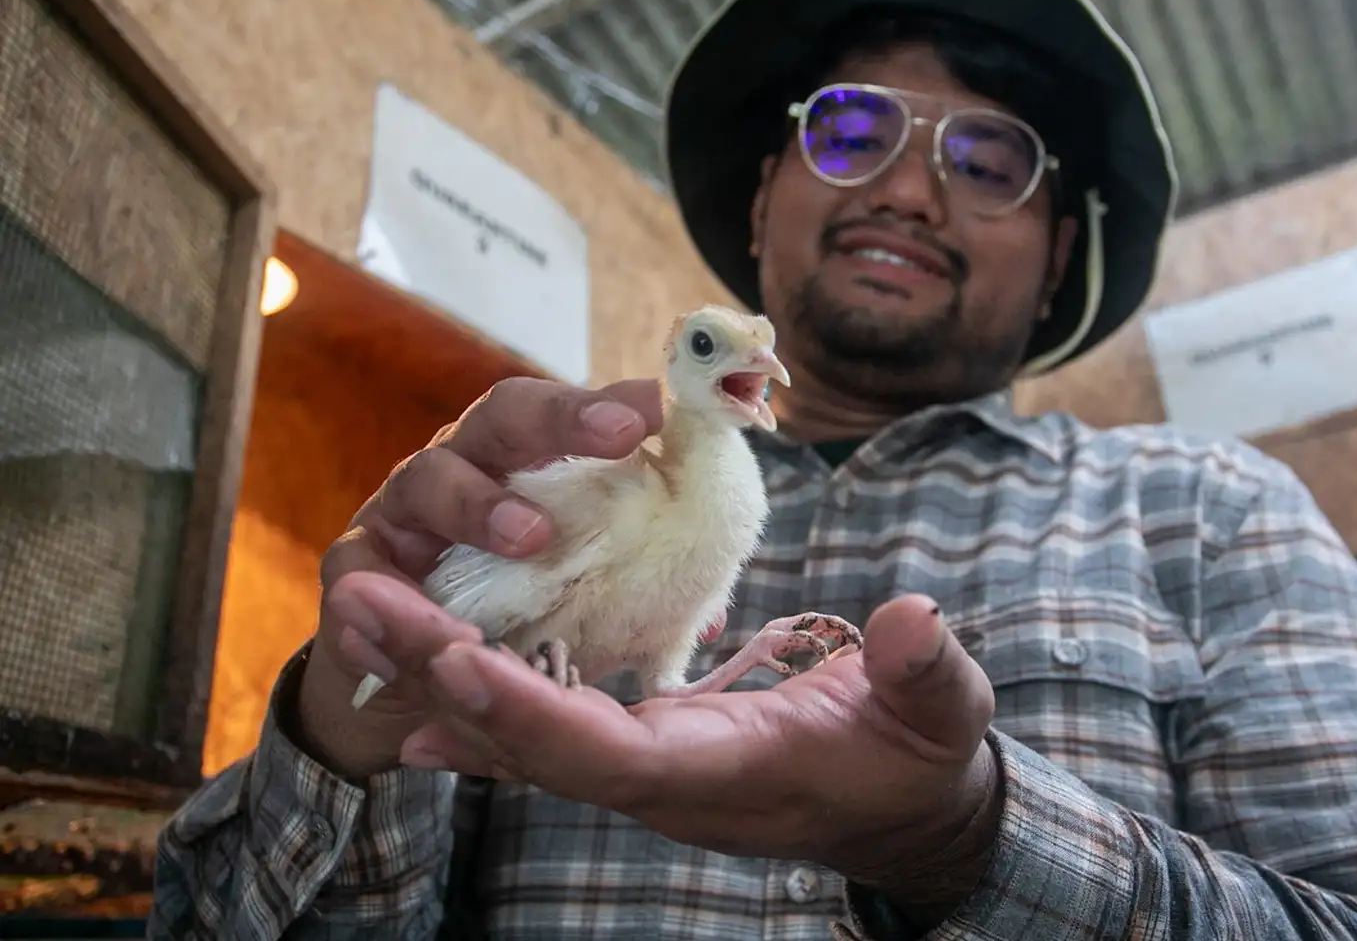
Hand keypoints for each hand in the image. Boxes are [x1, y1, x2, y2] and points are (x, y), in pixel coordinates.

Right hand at [293, 376, 664, 779]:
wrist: (411, 688)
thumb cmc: (509, 621)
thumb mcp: (577, 600)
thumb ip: (636, 593)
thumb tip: (714, 622)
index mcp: (522, 468)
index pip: (567, 416)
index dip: (610, 405)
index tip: (659, 406)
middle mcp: (462, 470)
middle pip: (501, 420)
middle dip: (560, 420)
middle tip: (616, 436)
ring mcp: (402, 516)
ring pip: (428, 479)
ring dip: (480, 502)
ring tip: (531, 536)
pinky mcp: (356, 575)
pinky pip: (360, 574)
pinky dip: (384, 592)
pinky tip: (420, 617)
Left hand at [348, 588, 1003, 914]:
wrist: (904, 810)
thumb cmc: (919, 757)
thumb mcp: (942, 712)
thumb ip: (925, 672)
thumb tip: (912, 623)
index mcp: (726, 776)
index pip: (611, 757)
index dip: (529, 715)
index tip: (454, 661)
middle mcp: (665, 784)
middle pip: (533, 744)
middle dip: (443, 677)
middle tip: (361, 600)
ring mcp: (647, 771)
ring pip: (523, 734)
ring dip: (438, 677)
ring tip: (362, 612)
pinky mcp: (644, 749)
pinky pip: (544, 730)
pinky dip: (478, 701)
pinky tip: (421, 673)